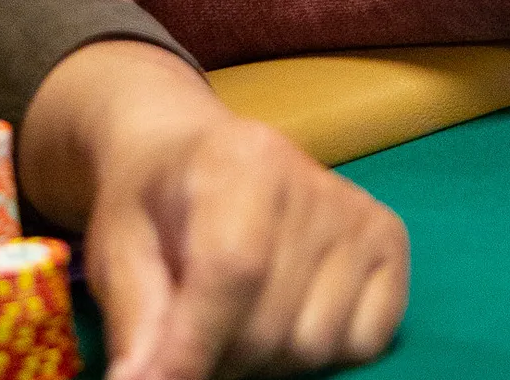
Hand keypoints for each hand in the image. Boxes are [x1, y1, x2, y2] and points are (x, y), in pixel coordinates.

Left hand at [17, 41, 407, 378]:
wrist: (195, 151)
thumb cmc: (154, 203)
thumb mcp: (120, 249)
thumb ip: (136, 319)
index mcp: (243, 160)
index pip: (234, 269)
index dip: (195, 346)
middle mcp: (312, 179)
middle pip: (273, 323)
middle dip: (222, 358)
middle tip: (192, 339)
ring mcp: (358, 210)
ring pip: (316, 344)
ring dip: (268, 359)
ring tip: (237, 321)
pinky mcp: (388, 238)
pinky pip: (367, 340)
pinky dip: (327, 350)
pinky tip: (290, 311)